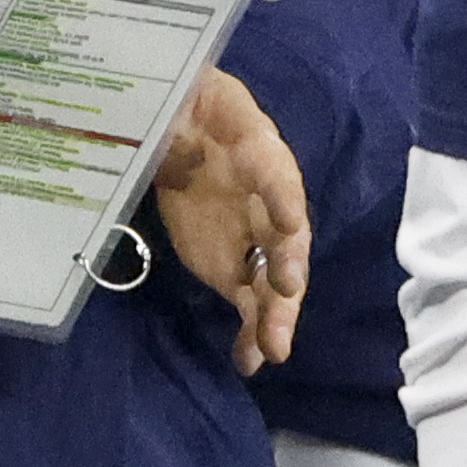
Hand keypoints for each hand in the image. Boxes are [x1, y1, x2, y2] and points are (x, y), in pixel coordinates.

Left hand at [154, 66, 308, 373]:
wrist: (178, 125)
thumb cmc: (188, 105)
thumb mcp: (179, 104)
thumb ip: (178, 132)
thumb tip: (182, 152)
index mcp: (258, 148)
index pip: (273, 171)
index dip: (281, 197)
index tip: (289, 223)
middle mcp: (267, 200)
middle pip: (285, 237)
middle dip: (287, 268)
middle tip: (287, 294)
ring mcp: (252, 237)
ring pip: (274, 279)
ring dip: (275, 314)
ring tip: (272, 350)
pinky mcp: (231, 265)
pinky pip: (249, 302)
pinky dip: (250, 332)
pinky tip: (249, 361)